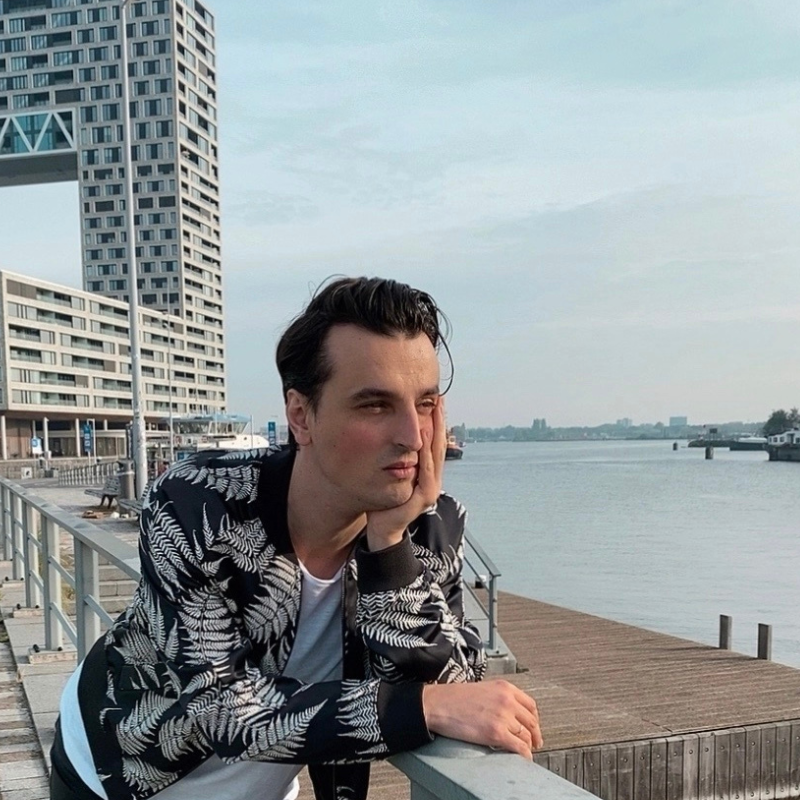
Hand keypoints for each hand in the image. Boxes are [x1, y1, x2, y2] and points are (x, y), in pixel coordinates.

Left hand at [366, 397, 446, 550]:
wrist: (383, 529)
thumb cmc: (387, 501)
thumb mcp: (396, 474)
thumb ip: (400, 459)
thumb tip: (397, 436)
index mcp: (429, 472)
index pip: (435, 442)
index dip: (437, 421)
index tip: (436, 399)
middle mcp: (434, 478)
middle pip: (440, 444)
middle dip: (440, 420)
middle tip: (439, 398)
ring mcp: (431, 488)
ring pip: (436, 454)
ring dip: (436, 431)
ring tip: (435, 409)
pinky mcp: (423, 496)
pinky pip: (425, 471)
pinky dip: (426, 453)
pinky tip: (425, 436)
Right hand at [422, 680, 542, 759]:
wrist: (438, 703)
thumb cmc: (454, 697)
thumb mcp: (483, 689)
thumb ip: (499, 697)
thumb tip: (508, 713)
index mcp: (504, 687)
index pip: (530, 705)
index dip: (535, 719)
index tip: (534, 726)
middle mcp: (507, 700)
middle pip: (531, 721)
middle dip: (535, 734)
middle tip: (535, 742)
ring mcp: (503, 717)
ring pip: (527, 735)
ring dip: (529, 745)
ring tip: (526, 751)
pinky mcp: (496, 733)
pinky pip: (519, 747)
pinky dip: (525, 755)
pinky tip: (524, 758)